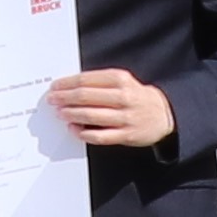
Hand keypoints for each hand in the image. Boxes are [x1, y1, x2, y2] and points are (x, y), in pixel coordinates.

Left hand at [48, 68, 174, 149]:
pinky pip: (100, 136)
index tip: (55, 86)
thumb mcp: (123, 81)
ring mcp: (125, 117)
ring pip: (91, 116)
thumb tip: (70, 86)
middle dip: (65, 98)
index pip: (87, 80)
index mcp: (120, 79)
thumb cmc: (136, 96)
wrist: (164, 113)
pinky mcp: (127, 135)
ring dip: (71, 114)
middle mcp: (123, 97)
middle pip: (86, 97)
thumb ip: (100, 82)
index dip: (67, 83)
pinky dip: (84, 133)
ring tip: (60, 113)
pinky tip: (74, 129)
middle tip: (52, 100)